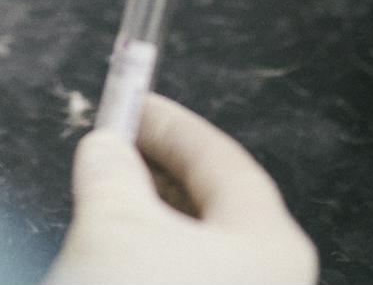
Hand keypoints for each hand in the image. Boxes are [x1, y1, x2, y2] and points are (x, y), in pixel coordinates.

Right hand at [48, 97, 317, 284]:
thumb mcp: (111, 225)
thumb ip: (110, 171)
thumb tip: (107, 147)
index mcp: (272, 244)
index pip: (223, 161)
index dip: (171, 126)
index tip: (131, 104)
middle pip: (217, 212)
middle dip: (158, 179)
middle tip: (111, 154)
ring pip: (200, 259)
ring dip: (150, 229)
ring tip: (100, 212)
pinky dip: (151, 271)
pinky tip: (111, 269)